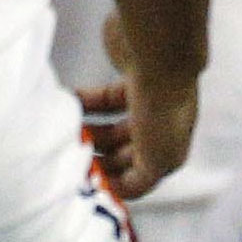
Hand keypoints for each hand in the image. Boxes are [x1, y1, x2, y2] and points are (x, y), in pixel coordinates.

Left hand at [81, 15, 200, 200]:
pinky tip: (70, 106)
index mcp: (172, 149)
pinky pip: (102, 100)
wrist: (159, 49)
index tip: (86, 183)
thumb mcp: (159, 159)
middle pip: (124, 153)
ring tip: (69, 138)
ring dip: (90, 135)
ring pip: (111, 128)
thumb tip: (119, 192)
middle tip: (72, 161)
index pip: (140, 177)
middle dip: (99, 159)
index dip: (114, 182)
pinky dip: (86, 105)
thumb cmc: (162, 108)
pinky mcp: (131, 76)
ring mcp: (146, 100)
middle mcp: (162, 126)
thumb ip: (141, 182)